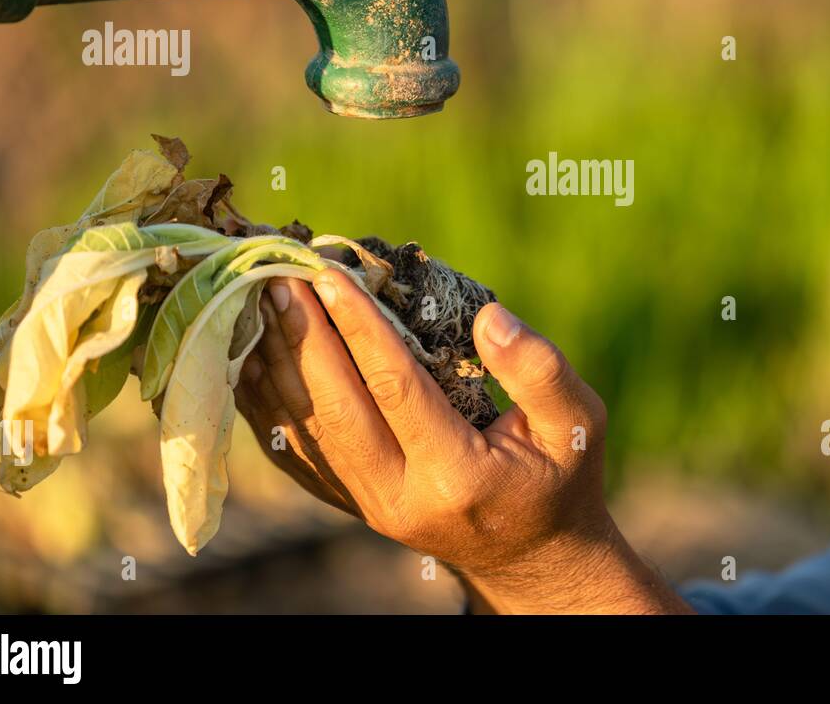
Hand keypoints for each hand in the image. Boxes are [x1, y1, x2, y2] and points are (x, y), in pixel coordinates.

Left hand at [234, 270, 690, 613]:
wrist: (534, 555)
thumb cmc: (561, 477)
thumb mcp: (578, 422)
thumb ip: (539, 369)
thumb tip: (487, 317)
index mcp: (458, 474)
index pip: (396, 388)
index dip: (361, 328)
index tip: (333, 274)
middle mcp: (401, 498)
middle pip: (335, 409)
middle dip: (304, 337)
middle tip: (281, 276)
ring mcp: (369, 507)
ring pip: (305, 430)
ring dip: (278, 362)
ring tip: (261, 300)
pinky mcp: (352, 504)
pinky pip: (294, 452)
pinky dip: (266, 402)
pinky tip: (252, 356)